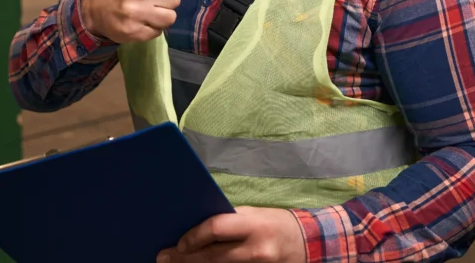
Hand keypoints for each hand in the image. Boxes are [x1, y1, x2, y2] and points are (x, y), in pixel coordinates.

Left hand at [157, 207, 307, 262]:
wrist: (309, 243)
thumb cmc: (276, 224)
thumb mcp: (255, 215)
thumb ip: (230, 221)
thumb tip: (197, 227)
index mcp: (253, 224)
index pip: (216, 228)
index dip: (193, 237)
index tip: (178, 243)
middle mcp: (255, 248)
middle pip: (212, 257)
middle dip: (184, 258)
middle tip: (164, 258)